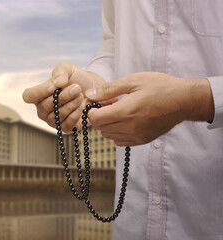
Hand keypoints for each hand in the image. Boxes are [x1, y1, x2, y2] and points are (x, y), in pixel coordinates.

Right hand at [22, 62, 103, 131]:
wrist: (93, 89)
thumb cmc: (76, 79)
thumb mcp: (68, 69)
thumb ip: (60, 71)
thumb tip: (57, 83)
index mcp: (39, 94)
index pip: (28, 96)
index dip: (39, 92)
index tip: (54, 86)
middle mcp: (43, 109)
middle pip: (45, 106)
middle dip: (62, 97)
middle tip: (77, 88)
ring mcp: (52, 120)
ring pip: (56, 116)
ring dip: (70, 105)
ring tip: (81, 95)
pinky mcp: (64, 128)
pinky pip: (65, 125)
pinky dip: (74, 116)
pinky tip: (82, 107)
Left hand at [85, 72, 213, 145]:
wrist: (184, 100)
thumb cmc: (160, 87)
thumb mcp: (133, 81)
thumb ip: (108, 89)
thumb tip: (89, 95)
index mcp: (126, 112)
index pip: (94, 119)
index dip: (92, 110)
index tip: (98, 101)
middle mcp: (130, 128)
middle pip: (100, 128)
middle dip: (99, 116)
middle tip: (109, 103)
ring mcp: (136, 136)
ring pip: (108, 135)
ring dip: (107, 124)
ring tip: (118, 111)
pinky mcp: (142, 140)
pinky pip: (120, 141)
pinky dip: (117, 132)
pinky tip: (125, 120)